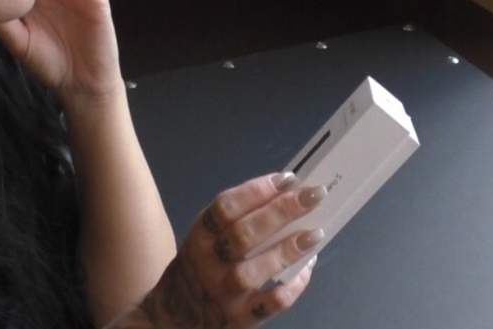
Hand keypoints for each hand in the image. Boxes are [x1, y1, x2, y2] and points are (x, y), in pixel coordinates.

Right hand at [136, 173, 325, 328]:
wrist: (176, 316)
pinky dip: (295, 284)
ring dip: (290, 249)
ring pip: (257, 270)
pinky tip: (308, 266)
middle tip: (314, 195)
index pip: (225, 207)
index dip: (257, 190)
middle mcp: (208, 264)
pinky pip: (273, 302)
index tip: (287, 178)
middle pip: (244, 233)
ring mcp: (224, 294)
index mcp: (200, 236)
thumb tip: (285, 194)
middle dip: (282, 211)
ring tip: (316, 232)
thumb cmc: (200, 265)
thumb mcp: (205, 236)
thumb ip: (236, 218)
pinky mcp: (241, 319)